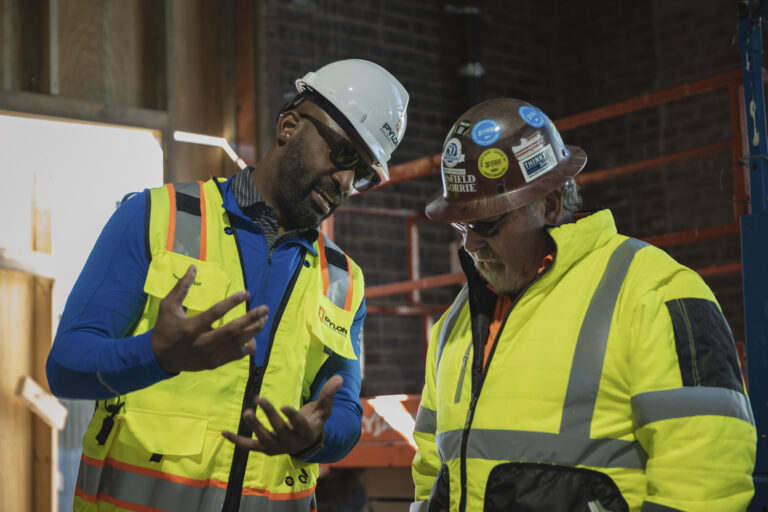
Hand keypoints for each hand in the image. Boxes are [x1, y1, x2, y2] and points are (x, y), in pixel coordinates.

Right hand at [151, 265, 268, 373]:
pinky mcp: (215, 363)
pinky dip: (248, 345)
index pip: (215, 313)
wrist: (161, 358)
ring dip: (254, 330)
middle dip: (251, 319)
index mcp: (191, 328)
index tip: (246, 293)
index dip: (232, 302)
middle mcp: (202, 343)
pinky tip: (253, 335)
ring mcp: (210, 355)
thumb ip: (181, 287)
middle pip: (232, 330)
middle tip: (265, 308)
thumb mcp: (168, 306)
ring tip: (263, 319)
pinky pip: (237, 355)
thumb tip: (193, 267)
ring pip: (238, 343)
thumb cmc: (165, 328)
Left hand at [222, 375, 343, 455]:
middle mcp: (291, 442)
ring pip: (264, 438)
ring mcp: (276, 447)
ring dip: (254, 426)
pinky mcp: (265, 449)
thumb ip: (328, 394)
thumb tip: (339, 377)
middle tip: (260, 399)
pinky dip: (237, 441)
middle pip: (279, 429)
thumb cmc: (315, 421)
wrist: (306, 443)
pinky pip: (250, 446)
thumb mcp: (324, 408)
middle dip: (269, 415)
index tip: (284, 406)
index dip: (292, 416)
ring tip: (246, 412)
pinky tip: (225, 432)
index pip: (299, 424)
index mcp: (306, 432)